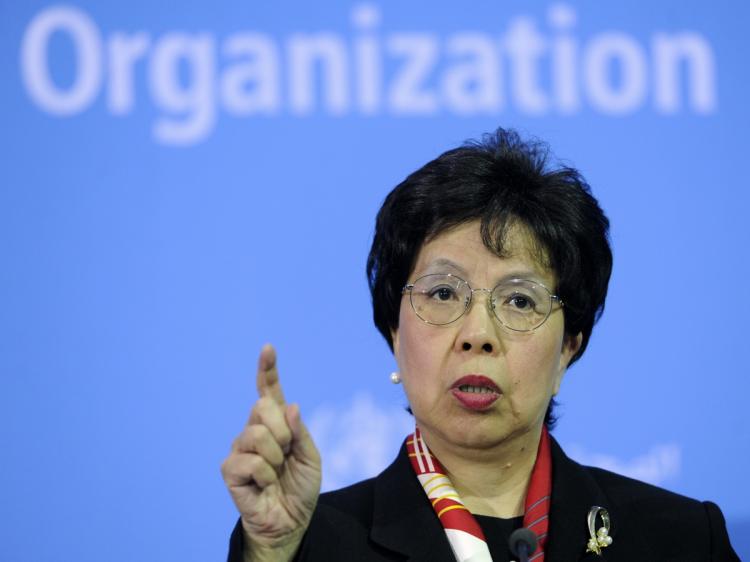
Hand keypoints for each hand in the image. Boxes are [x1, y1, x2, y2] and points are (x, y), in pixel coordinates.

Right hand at [221, 344, 321, 560]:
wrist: (291, 521)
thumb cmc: (299, 487)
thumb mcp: (310, 456)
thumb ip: (301, 431)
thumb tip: (289, 405)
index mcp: (275, 423)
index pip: (269, 392)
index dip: (267, 369)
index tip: (268, 349)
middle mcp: (254, 430)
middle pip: (263, 407)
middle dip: (283, 431)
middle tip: (287, 454)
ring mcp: (240, 448)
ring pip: (257, 434)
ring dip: (276, 456)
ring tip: (276, 472)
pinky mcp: (230, 469)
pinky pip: (250, 461)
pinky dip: (265, 474)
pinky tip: (264, 485)